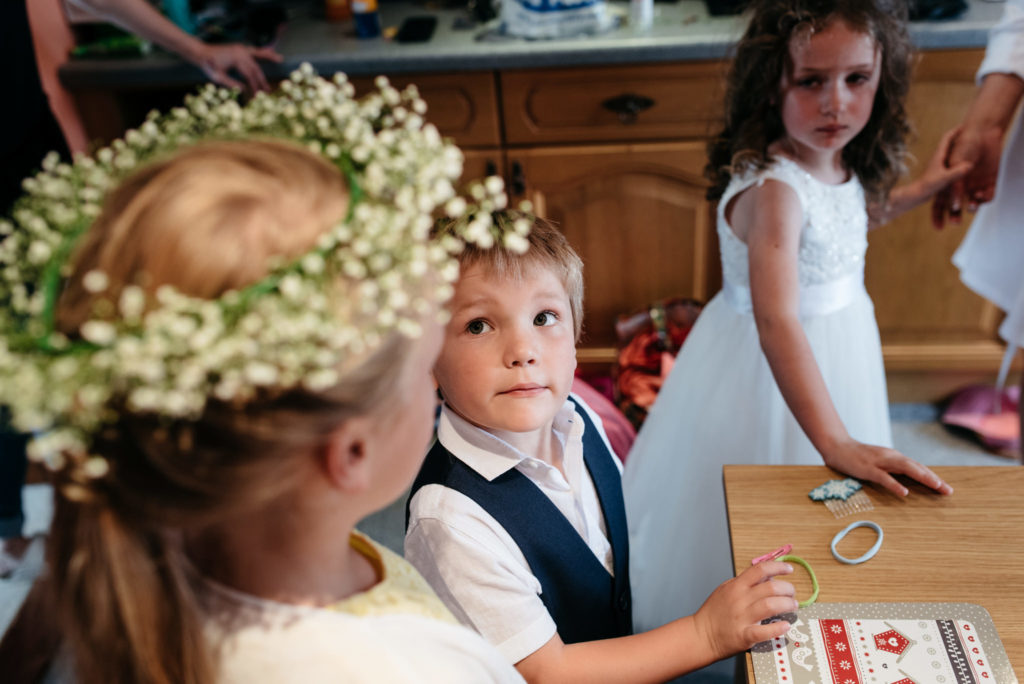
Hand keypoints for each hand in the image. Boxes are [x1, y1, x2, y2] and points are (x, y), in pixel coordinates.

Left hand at [193, 43, 282, 92]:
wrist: (200, 53)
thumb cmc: (208, 66)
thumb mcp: (218, 77)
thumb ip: (232, 83)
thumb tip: (245, 90)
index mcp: (236, 59)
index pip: (249, 75)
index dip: (254, 87)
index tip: (257, 97)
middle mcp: (241, 52)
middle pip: (255, 68)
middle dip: (261, 81)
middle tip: (267, 92)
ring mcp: (242, 49)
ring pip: (258, 56)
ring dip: (269, 58)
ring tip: (280, 60)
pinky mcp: (241, 49)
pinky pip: (255, 51)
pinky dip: (264, 52)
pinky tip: (273, 53)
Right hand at [692, 561, 796, 661]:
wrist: (701, 635)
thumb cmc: (714, 612)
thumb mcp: (726, 589)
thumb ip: (745, 582)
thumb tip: (768, 576)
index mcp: (736, 586)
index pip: (760, 569)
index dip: (778, 567)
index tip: (789, 569)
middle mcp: (740, 599)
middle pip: (770, 588)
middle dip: (787, 589)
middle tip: (792, 594)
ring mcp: (742, 617)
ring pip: (771, 606)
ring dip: (787, 605)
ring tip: (792, 606)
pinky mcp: (744, 635)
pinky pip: (764, 631)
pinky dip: (778, 628)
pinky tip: (785, 626)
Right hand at [821, 437, 952, 496]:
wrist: (836, 445)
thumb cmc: (857, 456)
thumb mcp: (878, 462)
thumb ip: (891, 469)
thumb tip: (907, 480)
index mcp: (894, 457)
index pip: (917, 467)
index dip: (932, 477)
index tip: (945, 488)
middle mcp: (890, 457)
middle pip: (916, 468)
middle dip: (933, 479)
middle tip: (948, 490)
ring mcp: (879, 462)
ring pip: (905, 469)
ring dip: (922, 477)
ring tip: (936, 486)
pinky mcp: (867, 468)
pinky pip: (884, 478)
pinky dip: (895, 485)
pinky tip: (904, 493)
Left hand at [916, 126, 973, 202]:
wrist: (917, 194)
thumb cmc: (928, 186)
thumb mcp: (944, 179)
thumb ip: (956, 172)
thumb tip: (969, 166)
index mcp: (939, 155)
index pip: (947, 138)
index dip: (955, 130)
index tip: (964, 125)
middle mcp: (938, 157)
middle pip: (949, 142)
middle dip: (958, 136)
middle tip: (970, 132)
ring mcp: (939, 164)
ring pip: (950, 151)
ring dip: (958, 146)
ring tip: (970, 144)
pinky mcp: (940, 171)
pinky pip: (951, 160)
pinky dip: (958, 157)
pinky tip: (965, 161)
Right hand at [931, 123, 1001, 228]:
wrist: (983, 133)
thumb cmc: (963, 146)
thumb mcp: (953, 166)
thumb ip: (955, 186)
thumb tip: (955, 206)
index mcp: (948, 183)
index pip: (940, 203)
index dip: (938, 216)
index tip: (939, 227)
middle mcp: (961, 186)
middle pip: (955, 207)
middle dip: (954, 217)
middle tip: (955, 223)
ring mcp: (975, 185)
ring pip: (972, 204)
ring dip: (971, 208)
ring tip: (972, 205)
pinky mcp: (989, 182)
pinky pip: (987, 196)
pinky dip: (984, 199)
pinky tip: (982, 195)